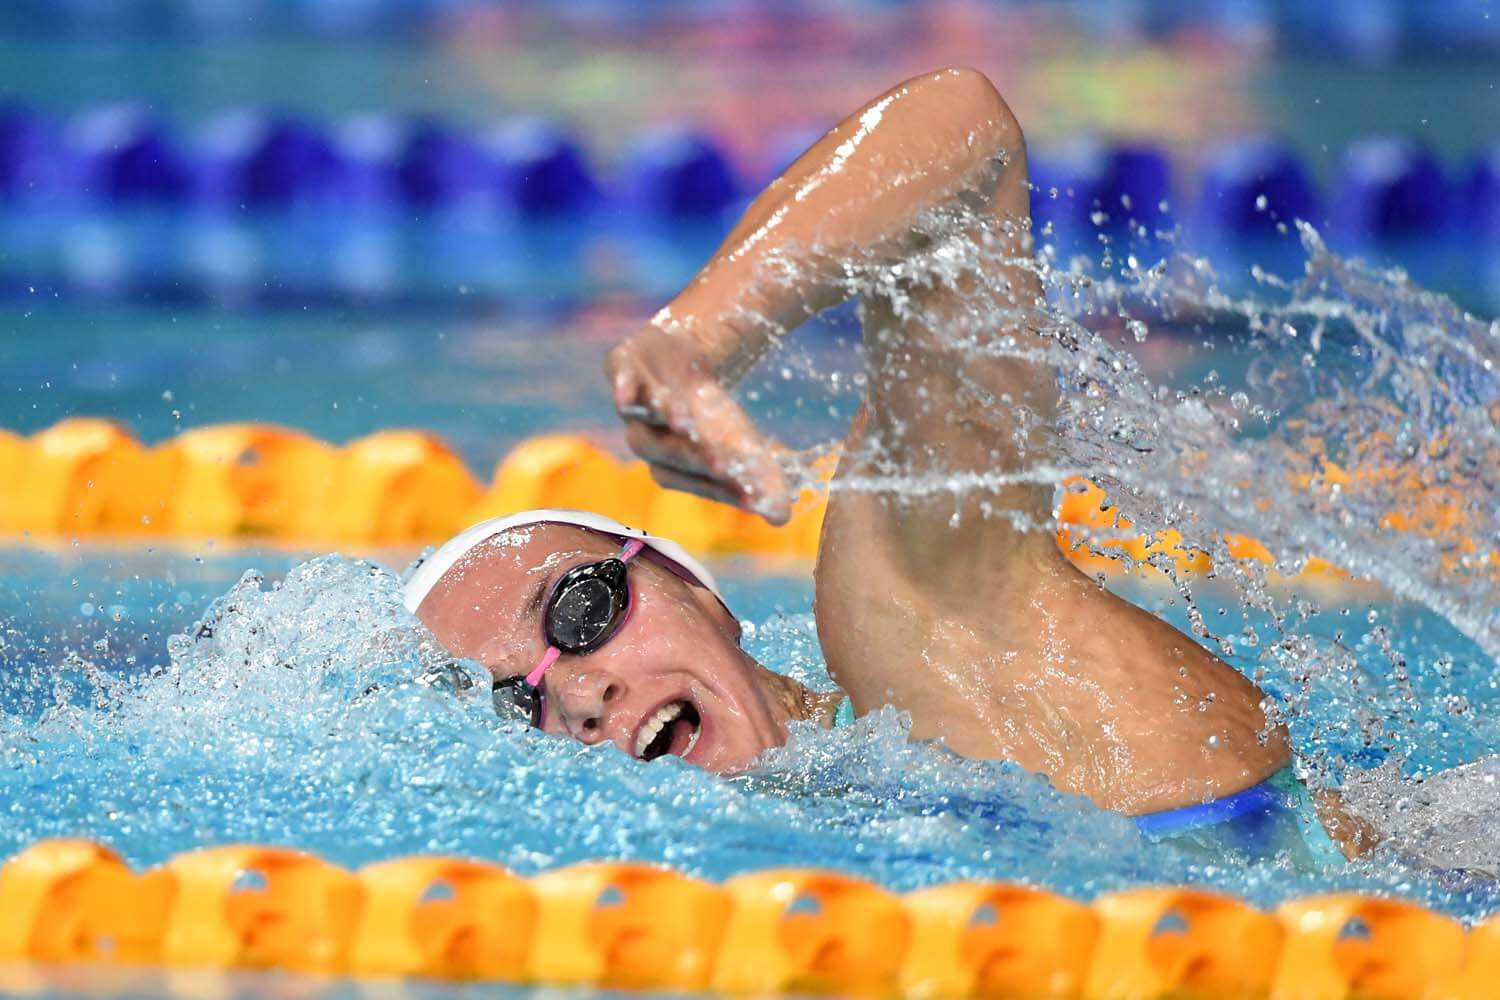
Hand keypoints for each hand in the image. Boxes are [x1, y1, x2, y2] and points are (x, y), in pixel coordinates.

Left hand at [605, 324, 791, 524]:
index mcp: (677, 469)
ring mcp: (634, 410)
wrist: (673, 360)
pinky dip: (622, 388)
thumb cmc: (707, 413)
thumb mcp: (739, 442)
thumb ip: (758, 477)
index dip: (724, 490)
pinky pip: (620, 382)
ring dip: (663, 420)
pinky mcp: (624, 373)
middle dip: (694, 459)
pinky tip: (624, 394)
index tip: (753, 498)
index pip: (700, 483)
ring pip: (643, 422)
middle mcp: (651, 445)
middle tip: (724, 465)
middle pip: (668, 455)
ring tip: (685, 420)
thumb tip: (783, 518)